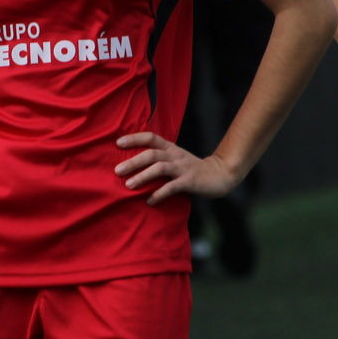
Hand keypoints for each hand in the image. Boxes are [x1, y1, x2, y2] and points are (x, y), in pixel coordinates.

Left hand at [114, 132, 238, 204]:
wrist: (220, 174)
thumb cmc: (192, 168)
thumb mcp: (176, 158)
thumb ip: (160, 158)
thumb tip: (133, 163)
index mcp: (171, 148)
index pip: (151, 137)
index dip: (134, 138)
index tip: (118, 143)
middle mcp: (175, 155)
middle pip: (152, 154)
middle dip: (133, 162)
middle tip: (117, 171)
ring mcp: (183, 168)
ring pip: (160, 168)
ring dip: (143, 176)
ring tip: (128, 185)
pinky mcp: (190, 181)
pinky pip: (172, 187)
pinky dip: (159, 194)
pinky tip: (150, 201)